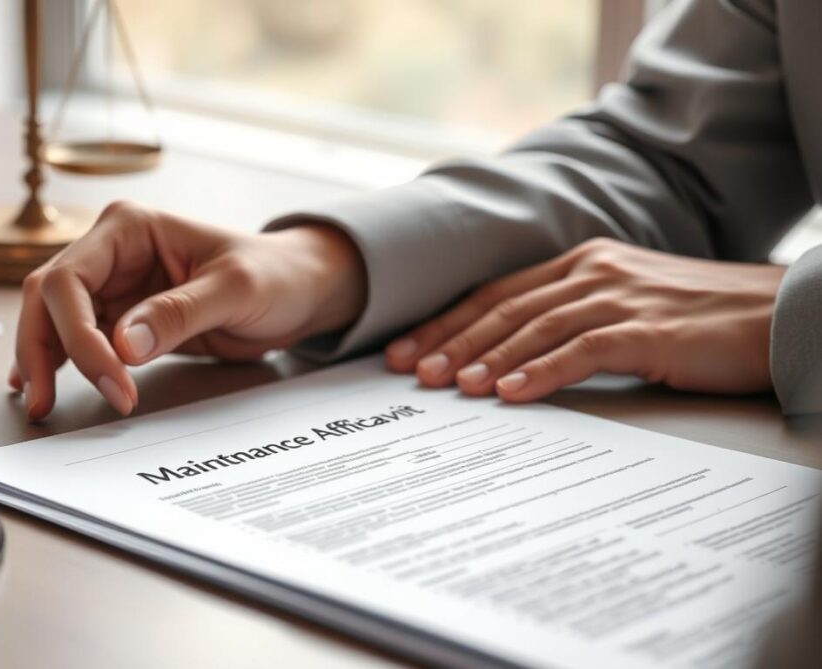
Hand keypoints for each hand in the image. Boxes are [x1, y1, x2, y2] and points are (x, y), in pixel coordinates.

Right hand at [12, 201, 366, 419]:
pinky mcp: (122, 319)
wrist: (298, 291)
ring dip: (43, 361)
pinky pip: (77, 340)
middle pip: (47, 298)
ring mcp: (114, 286)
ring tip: (42, 404)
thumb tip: (122, 344)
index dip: (79, 335)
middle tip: (47, 404)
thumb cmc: (274, 274)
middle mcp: (112, 253)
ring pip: (53, 321)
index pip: (71, 279)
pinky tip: (45, 387)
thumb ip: (179, 313)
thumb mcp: (236, 290)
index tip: (113, 380)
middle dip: (42, 350)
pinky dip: (61, 364)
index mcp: (129, 228)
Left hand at [385, 238, 784, 400]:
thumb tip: (514, 358)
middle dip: (450, 341)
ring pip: (534, 327)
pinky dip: (540, 372)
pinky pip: (581, 350)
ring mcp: (620, 296)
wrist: (780, 312)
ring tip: (449, 387)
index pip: (498, 294)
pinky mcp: (647, 329)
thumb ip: (575, 319)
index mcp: (583, 263)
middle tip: (411, 371)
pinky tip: (509, 394)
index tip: (409, 350)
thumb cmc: (701, 318)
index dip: (449, 322)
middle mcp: (594, 272)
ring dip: (486, 358)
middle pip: (503, 308)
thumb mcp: (627, 306)